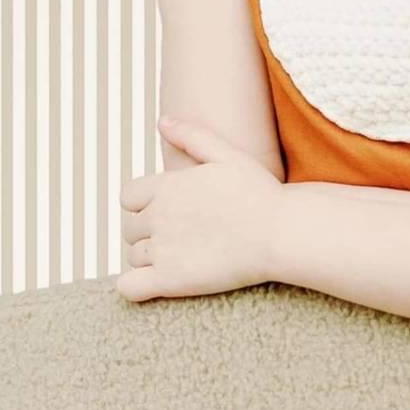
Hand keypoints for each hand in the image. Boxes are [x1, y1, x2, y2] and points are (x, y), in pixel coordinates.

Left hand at [117, 116, 283, 302]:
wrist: (280, 233)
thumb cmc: (259, 193)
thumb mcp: (227, 154)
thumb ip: (191, 135)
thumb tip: (162, 121)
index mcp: (168, 185)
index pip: (129, 196)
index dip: (144, 204)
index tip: (168, 211)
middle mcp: (160, 215)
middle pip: (131, 228)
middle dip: (149, 232)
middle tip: (181, 237)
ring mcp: (163, 248)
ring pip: (135, 256)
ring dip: (150, 258)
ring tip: (182, 258)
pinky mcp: (171, 280)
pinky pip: (129, 287)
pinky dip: (133, 287)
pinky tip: (153, 284)